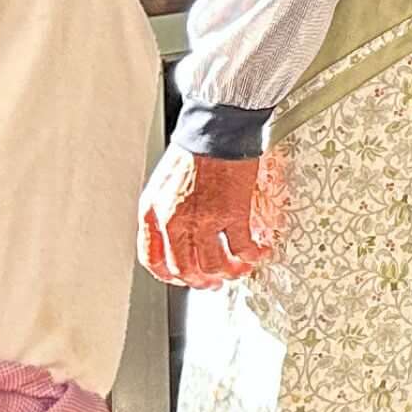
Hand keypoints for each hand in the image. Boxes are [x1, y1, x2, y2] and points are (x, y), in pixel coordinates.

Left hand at [140, 146, 288, 288]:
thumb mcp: (164, 185)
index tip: (184, 277)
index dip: (170, 275)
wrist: (216, 130)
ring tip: (239, 268)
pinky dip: (251, 255)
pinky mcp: (232, 213)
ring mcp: (202, 220)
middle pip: (184, 268)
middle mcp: (173, 221)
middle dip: (201, 280)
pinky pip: (241, 247)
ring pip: (213, 265)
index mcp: (152, 213)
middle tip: (214, 281)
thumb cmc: (194, 150)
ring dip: (228, 272)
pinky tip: (258, 252)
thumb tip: (178, 236)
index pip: (153, 260)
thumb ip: (164, 213)